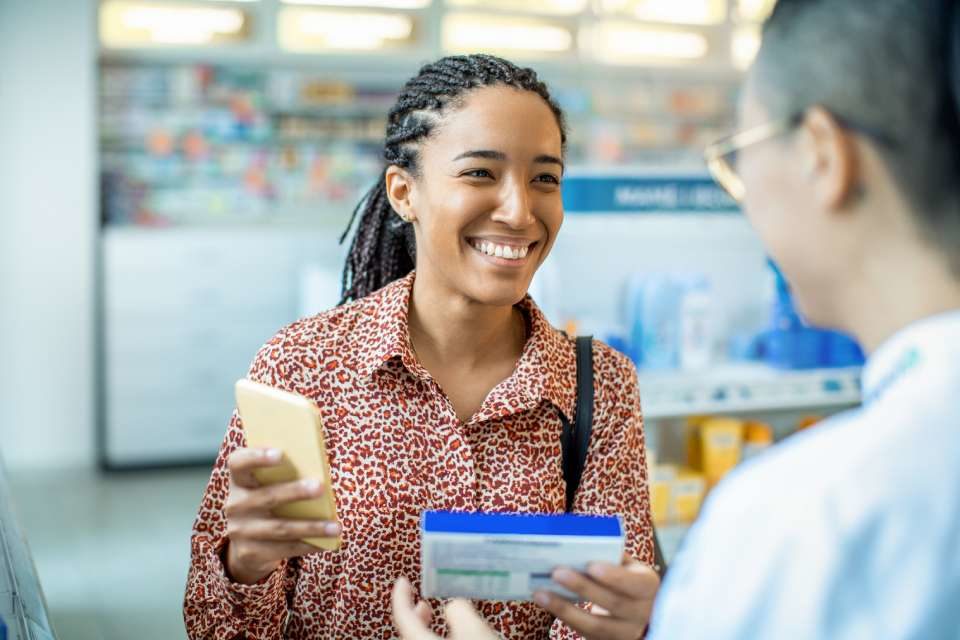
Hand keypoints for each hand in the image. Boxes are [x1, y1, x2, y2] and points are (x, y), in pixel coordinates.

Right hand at [223, 447, 340, 584]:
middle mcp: (235, 505)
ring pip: (280, 527)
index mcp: (239, 481)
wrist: (246, 543)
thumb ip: (283, 474)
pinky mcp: (250, 553)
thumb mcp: (266, 485)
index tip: (280, 453)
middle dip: (295, 492)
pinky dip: (308, 545)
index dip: (256, 457)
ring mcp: (241, 531)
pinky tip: (328, 542)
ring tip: (335, 526)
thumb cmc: (267, 501)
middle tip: (320, 487)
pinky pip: (285, 549)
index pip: (239, 463)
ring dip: (310, 527)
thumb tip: (318, 469)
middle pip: (267, 496)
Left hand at [392, 577, 499, 639]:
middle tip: (421, 601)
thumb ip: (460, 609)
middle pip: (410, 631)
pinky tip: (458, 635)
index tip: (403, 581)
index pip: (402, 616)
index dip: (400, 595)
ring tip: (439, 617)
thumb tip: (455, 603)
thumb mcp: (474, 628)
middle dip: (415, 614)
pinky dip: (439, 637)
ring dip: (428, 627)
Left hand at [533, 556, 659, 639]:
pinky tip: (547, 604)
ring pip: (596, 626)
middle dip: (583, 587)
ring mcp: (625, 632)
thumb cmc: (625, 578)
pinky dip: (564, 617)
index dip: (614, 576)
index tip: (591, 566)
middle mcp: (641, 612)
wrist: (636, 609)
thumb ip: (609, 554)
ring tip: (541, 593)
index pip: (634, 583)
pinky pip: (585, 633)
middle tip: (557, 572)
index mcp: (648, 586)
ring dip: (566, 609)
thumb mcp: (626, 564)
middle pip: (613, 603)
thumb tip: (579, 540)